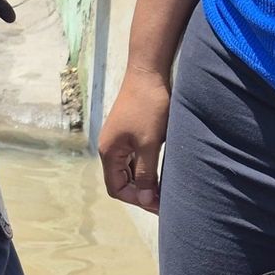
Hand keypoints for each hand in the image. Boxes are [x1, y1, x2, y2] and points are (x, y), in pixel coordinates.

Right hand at [98, 69, 169, 212]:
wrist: (149, 71)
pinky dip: (146, 167)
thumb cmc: (149, 106)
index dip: (136, 199)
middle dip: (141, 192)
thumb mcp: (149, 144)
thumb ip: (146, 174)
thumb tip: (144, 200)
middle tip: (164, 200)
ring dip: (144, 180)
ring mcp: (119, 139)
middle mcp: (110, 147)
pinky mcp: (129, 131)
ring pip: (129, 170)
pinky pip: (134, 157)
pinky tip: (161, 169)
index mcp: (109, 152)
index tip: (158, 204)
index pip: (117, 189)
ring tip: (165, 187)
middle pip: (121, 181)